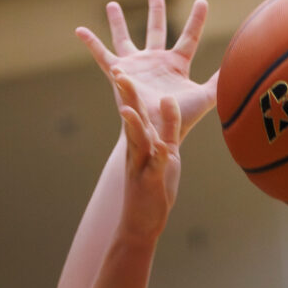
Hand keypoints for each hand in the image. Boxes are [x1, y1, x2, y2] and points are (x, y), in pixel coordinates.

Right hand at [76, 0, 216, 141]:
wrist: (157, 133)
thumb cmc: (181, 120)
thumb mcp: (205, 97)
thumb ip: (220, 80)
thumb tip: (240, 65)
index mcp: (176, 65)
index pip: (189, 37)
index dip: (196, 20)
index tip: (202, 1)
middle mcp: (155, 62)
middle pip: (156, 30)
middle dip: (156, 11)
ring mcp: (136, 66)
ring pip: (126, 38)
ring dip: (118, 22)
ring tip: (111, 4)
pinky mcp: (119, 73)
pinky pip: (102, 56)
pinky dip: (91, 43)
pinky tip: (79, 29)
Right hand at [116, 75, 180, 240]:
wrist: (141, 222)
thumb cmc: (154, 186)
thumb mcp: (165, 152)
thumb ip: (168, 127)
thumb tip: (168, 98)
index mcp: (143, 139)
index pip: (136, 108)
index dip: (130, 88)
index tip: (123, 66)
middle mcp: (139, 149)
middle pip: (132, 117)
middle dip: (126, 96)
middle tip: (118, 72)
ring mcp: (142, 165)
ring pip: (137, 141)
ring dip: (133, 124)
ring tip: (127, 108)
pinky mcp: (151, 182)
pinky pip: (156, 168)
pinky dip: (159, 158)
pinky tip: (163, 148)